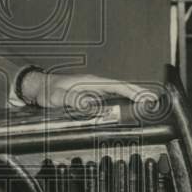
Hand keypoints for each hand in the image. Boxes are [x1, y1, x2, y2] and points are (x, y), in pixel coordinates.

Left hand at [19, 70, 144, 109]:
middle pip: (122, 89)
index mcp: (90, 82)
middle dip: (139, 94)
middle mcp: (94, 85)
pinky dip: (122, 102)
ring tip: (147, 106)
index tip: (146, 97)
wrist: (37, 88)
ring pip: (118, 93)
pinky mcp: (90, 96)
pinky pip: (110, 98)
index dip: (134, 92)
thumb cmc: (47, 91)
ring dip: (132, 98)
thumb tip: (90, 106)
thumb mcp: (58, 97)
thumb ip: (73, 101)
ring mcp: (93, 90)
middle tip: (154, 103)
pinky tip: (127, 109)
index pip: (118, 86)